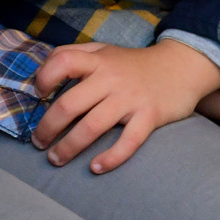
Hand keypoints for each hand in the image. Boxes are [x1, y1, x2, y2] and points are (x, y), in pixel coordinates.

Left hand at [31, 39, 219, 172]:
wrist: (181, 66)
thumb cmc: (133, 63)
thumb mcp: (103, 50)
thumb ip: (73, 55)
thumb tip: (41, 72)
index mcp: (97, 59)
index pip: (63, 61)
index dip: (45, 78)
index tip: (38, 95)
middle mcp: (111, 78)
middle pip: (70, 103)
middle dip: (48, 127)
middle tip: (38, 142)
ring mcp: (130, 99)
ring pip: (92, 127)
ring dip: (69, 147)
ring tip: (55, 159)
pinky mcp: (150, 117)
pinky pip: (128, 142)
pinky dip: (110, 158)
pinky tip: (95, 168)